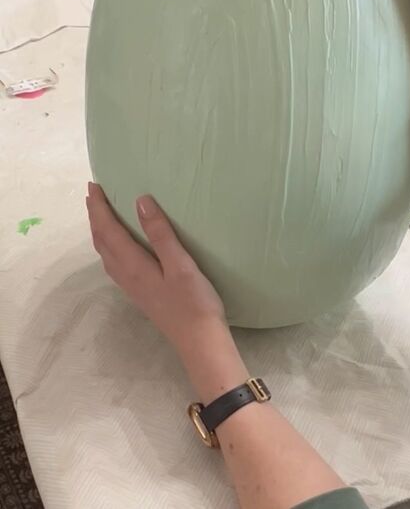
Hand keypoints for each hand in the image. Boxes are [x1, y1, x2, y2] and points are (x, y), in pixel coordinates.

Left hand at [86, 184, 225, 360]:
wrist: (199, 341)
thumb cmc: (194, 301)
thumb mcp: (180, 264)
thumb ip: (160, 233)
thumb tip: (140, 201)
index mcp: (133, 265)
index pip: (109, 230)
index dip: (99, 208)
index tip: (94, 186)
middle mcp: (126, 275)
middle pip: (102, 241)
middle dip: (95, 216)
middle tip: (93, 194)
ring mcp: (131, 286)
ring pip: (106, 253)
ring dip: (100, 230)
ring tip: (101, 213)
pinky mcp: (139, 292)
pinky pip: (114, 261)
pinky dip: (109, 244)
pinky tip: (119, 244)